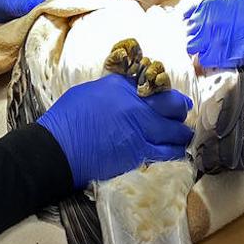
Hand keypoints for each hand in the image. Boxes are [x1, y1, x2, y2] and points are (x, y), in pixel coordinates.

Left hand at [0, 0, 108, 22]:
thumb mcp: (16, 0)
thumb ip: (31, 4)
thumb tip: (49, 10)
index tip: (113, 0)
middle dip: (97, 3)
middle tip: (115, 17)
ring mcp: (52, 0)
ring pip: (75, 5)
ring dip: (87, 13)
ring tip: (104, 27)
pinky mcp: (47, 11)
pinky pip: (66, 15)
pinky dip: (75, 20)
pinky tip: (82, 32)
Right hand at [37, 74, 193, 187]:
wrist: (59, 148)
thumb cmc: (68, 117)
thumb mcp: (92, 91)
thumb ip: (116, 90)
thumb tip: (130, 91)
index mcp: (124, 89)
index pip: (159, 89)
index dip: (173, 97)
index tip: (178, 101)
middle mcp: (137, 108)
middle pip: (173, 109)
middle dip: (182, 113)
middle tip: (184, 116)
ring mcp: (140, 133)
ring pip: (175, 135)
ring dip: (181, 136)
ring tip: (183, 137)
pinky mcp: (137, 155)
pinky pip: (165, 154)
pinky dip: (173, 153)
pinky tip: (175, 153)